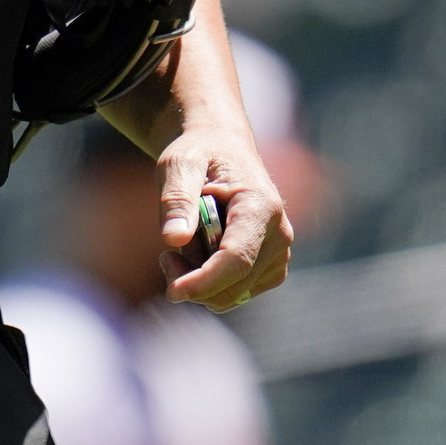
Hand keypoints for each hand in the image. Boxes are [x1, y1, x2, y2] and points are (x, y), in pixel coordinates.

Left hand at [157, 125, 291, 311]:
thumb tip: (174, 238)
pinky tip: (199, 256)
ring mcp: (280, 254)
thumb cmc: (201, 153)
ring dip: (200, 283)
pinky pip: (238, 294)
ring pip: (234, 295)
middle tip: (166, 255)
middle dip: (192, 281)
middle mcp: (279, 234)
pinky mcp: (272, 266)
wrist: (224, 149)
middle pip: (234, 285)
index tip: (172, 291)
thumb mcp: (179, 164)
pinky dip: (213, 284)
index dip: (204, 282)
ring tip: (182, 246)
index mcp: (260, 206)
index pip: (237, 259)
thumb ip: (176, 198)